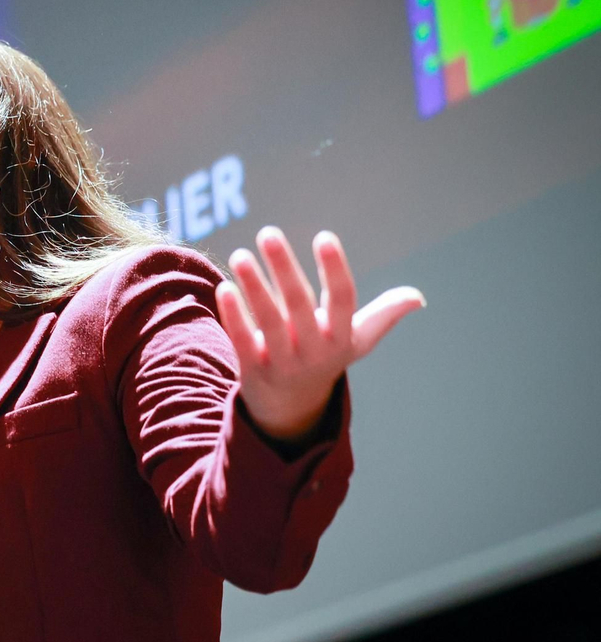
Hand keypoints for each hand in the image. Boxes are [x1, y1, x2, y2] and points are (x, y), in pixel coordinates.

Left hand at [215, 228, 424, 442]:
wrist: (292, 407)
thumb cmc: (326, 358)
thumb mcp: (358, 341)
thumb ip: (383, 316)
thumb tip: (417, 298)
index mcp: (341, 337)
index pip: (343, 300)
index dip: (335, 269)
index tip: (324, 236)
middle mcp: (314, 350)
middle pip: (299, 305)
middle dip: (284, 268)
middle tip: (268, 233)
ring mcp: (283, 362)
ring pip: (268, 321)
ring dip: (254, 287)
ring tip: (240, 255)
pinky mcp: (253, 370)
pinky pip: (242, 340)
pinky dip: (233, 316)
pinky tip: (224, 288)